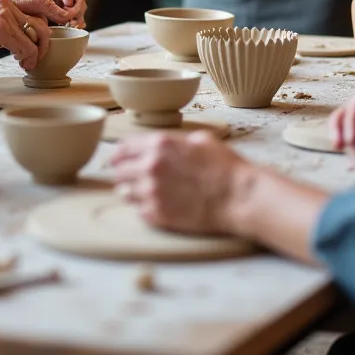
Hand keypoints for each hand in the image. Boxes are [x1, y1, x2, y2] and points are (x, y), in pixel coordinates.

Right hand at [0, 0, 52, 68]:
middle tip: (39, 54)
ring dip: (36, 52)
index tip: (44, 37)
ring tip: (29, 62)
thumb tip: (15, 35)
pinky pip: (24, 47)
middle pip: (40, 22)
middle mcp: (8, 4)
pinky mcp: (0, 31)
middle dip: (44, 41)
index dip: (45, 22)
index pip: (36, 5)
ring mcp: (5, 16)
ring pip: (35, 36)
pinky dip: (27, 58)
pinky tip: (21, 63)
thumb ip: (2, 17)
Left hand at [0, 0, 86, 25]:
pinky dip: (69, 22)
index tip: (68, 6)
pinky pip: (65, 15)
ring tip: (73, 27)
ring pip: (73, 6)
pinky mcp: (52, 10)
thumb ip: (38, 3)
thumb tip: (58, 14)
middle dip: (76, 8)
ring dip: (75, 16)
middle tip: (72, 21)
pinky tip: (70, 30)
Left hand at [111, 132, 253, 234]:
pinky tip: (154, 204)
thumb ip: (176, 141)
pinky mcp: (158, 214)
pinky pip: (138, 210)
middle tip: (128, 176)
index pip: (124, 147)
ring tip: (140, 191)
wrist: (237, 197)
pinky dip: (142, 207)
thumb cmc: (225, 166)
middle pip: (119, 170)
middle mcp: (150, 166)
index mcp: (160, 144)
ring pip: (124, 192)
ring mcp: (152, 192)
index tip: (117, 157)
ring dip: (130, 190)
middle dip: (122, 172)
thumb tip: (167, 145)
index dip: (120, 153)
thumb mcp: (201, 139)